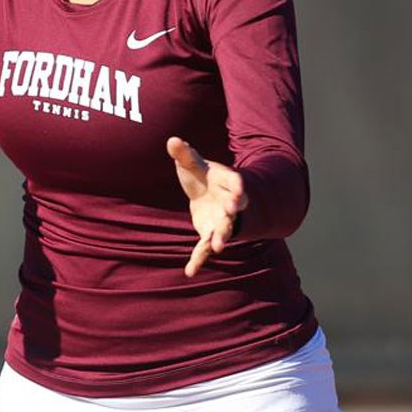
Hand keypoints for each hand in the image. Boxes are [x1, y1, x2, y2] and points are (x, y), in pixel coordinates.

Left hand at [167, 136, 246, 276]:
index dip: (237, 187)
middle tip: (233, 212)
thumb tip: (172, 140)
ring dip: (221, 237)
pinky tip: (190, 271)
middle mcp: (228, 203)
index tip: (239, 192)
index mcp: (226, 181)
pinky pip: (204, 248)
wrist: (209, 194)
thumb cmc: (202, 175)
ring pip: (223, 230)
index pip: (235, 183)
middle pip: (232, 209)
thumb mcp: (192, 163)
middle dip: (232, 212)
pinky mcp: (210, 233)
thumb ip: (184, 154)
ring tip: (218, 248)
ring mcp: (221, 220)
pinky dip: (198, 259)